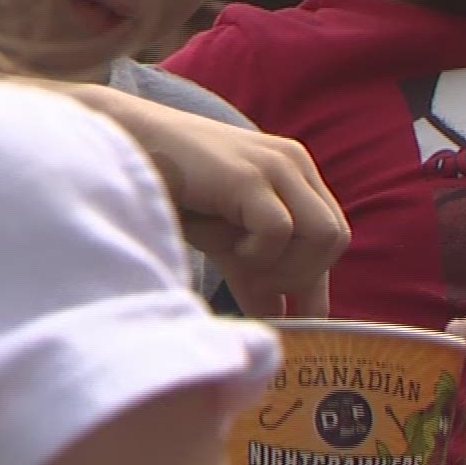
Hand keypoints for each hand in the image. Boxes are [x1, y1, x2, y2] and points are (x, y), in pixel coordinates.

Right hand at [51, 81, 350, 317]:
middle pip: (337, 239)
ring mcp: (275, 166)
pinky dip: (258, 255)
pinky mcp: (248, 176)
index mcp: (296, 175)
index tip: (295, 318)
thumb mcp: (225, 240)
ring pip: (324, 236)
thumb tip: (281, 317)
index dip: (315, 282)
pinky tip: (229, 247)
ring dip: (285, 267)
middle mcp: (295, 165)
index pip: (333, 236)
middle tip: (255, 282)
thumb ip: (256, 274)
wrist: (128, 146)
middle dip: (301, 276)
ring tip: (243, 265)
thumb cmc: (175, 192)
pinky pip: (280, 231)